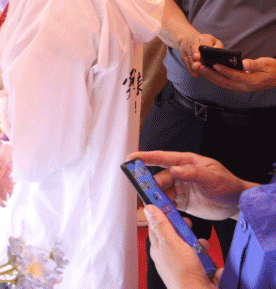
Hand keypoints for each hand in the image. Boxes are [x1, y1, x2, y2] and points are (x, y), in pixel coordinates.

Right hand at [128, 151, 253, 220]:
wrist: (237, 203)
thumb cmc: (227, 185)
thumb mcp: (212, 177)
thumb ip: (192, 173)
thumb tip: (173, 170)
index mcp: (186, 163)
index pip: (162, 158)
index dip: (146, 158)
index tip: (130, 158)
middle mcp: (180, 174)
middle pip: (159, 178)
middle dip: (151, 185)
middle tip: (146, 192)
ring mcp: (180, 188)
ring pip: (161, 192)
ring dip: (156, 198)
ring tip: (153, 204)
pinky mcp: (182, 202)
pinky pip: (168, 204)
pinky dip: (163, 208)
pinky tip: (161, 211)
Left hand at [144, 205, 219, 288]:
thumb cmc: (182, 272)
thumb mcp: (170, 242)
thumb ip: (161, 225)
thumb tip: (148, 208)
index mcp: (158, 247)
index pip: (157, 225)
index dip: (163, 214)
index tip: (169, 205)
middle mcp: (169, 254)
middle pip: (176, 234)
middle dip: (184, 229)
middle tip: (188, 227)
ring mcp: (183, 262)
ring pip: (191, 245)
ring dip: (198, 243)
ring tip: (201, 247)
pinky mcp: (196, 269)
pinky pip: (201, 256)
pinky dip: (206, 256)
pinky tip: (208, 259)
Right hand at [179, 33, 223, 76]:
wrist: (189, 39)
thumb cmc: (205, 41)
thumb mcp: (213, 40)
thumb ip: (217, 45)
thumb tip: (217, 51)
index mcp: (200, 38)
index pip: (198, 44)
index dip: (197, 51)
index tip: (197, 57)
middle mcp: (190, 43)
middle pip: (191, 52)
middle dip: (193, 60)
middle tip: (197, 66)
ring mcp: (186, 50)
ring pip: (188, 58)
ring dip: (192, 65)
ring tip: (196, 72)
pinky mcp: (183, 56)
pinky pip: (186, 63)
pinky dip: (190, 69)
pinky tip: (194, 74)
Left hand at [197, 56, 275, 90]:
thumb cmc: (273, 69)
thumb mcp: (266, 64)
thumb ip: (253, 64)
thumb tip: (242, 63)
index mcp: (251, 81)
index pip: (235, 75)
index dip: (224, 70)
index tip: (214, 64)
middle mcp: (244, 86)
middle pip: (224, 81)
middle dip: (211, 75)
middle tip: (201, 67)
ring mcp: (241, 88)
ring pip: (222, 84)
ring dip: (211, 77)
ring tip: (201, 69)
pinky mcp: (238, 86)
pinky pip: (224, 84)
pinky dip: (215, 79)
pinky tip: (208, 73)